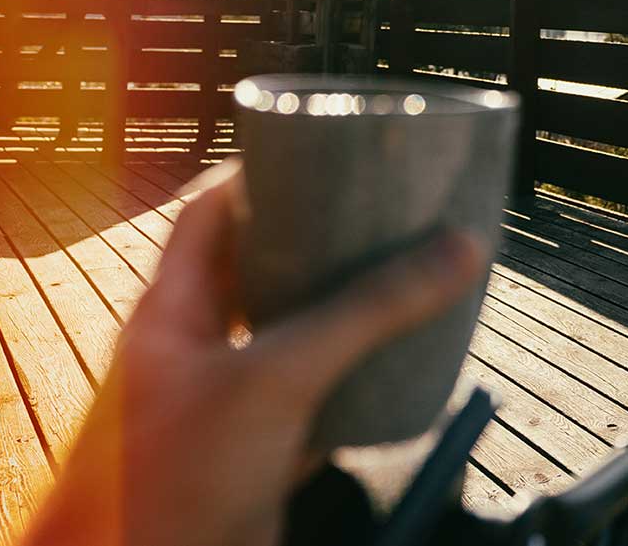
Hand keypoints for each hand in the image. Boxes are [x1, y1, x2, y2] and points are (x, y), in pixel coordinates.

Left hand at [23, 163, 486, 545]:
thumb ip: (368, 313)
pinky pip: (316, 397)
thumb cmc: (185, 477)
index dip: (259, 176)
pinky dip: (356, 378)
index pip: (207, 214)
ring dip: (343, 309)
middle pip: (257, 270)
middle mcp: (194, 351)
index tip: (320, 150)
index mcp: (169, 313)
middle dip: (318, 240)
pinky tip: (399, 362)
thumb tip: (458, 249)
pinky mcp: (260, 451)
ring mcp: (226, 404)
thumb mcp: (281, 376)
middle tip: (378, 209)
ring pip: (291, 335)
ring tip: (401, 272)